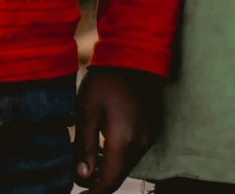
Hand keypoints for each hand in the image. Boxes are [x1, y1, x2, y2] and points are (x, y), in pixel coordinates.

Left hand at [74, 64, 161, 193]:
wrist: (136, 55)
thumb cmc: (106, 79)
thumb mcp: (87, 109)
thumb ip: (84, 145)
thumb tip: (82, 176)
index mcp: (124, 141)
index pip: (109, 181)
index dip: (94, 193)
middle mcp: (142, 144)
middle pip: (120, 175)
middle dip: (100, 183)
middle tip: (80, 182)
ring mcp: (151, 136)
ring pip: (128, 165)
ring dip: (109, 168)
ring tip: (87, 163)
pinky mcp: (153, 129)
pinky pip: (135, 152)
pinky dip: (119, 156)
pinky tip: (103, 147)